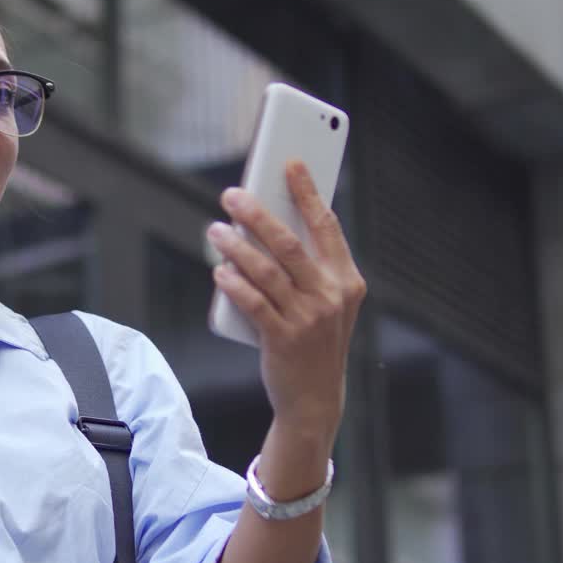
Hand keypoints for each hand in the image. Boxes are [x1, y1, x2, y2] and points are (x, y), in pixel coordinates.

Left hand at [207, 161, 365, 463]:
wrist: (314, 399)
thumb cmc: (314, 341)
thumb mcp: (326, 304)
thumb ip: (307, 269)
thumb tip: (268, 224)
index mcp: (347, 281)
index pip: (326, 226)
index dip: (308, 192)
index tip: (290, 164)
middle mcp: (331, 296)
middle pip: (289, 243)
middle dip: (258, 215)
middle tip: (232, 195)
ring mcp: (308, 318)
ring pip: (266, 271)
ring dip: (236, 246)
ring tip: (215, 231)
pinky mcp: (284, 339)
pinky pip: (253, 302)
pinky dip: (234, 283)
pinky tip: (220, 271)